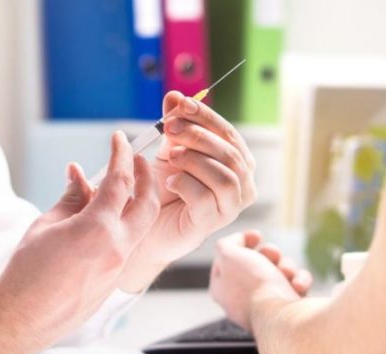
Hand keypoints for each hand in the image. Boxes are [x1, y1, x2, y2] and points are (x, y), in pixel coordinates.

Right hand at [0, 132, 158, 353]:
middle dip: (146, 177)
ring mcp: (120, 268)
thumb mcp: (46, 225)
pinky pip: (127, 246)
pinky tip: (102, 220)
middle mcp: (118, 248)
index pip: (121, 181)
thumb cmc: (27, 270)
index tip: (119, 138)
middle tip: (137, 160)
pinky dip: (122, 227)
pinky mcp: (115, 282)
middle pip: (147, 203)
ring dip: (136, 203)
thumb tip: (80, 175)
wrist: (22, 317)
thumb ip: (71, 197)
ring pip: (141, 227)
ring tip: (118, 188)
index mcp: (99, 229)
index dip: (122, 155)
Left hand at [117, 91, 257, 291]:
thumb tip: (175, 95)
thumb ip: (175, 124)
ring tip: (171, 157)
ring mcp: (230, 207)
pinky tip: (169, 182)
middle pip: (230, 153)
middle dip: (198, 135)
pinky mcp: (211, 223)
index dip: (206, 116)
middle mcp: (242, 185)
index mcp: (237, 163)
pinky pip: (206, 198)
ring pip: (225, 176)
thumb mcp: (168, 149)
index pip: (229, 134)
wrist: (143, 224)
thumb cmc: (161, 188)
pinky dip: (186, 184)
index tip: (180, 104)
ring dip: (195, 159)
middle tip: (169, 129)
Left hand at [209, 231, 311, 329]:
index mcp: (222, 288)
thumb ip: (226, 243)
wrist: (281, 317)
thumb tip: (238, 242)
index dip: (242, 242)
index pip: (228, 260)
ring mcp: (266, 306)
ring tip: (287, 273)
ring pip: (280, 272)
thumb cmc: (253, 286)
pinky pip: (296, 287)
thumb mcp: (228, 255)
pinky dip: (300, 281)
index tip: (257, 235)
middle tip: (273, 256)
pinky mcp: (288, 311)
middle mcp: (242, 299)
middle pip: (257, 263)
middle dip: (270, 254)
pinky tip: (298, 285)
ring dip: (287, 266)